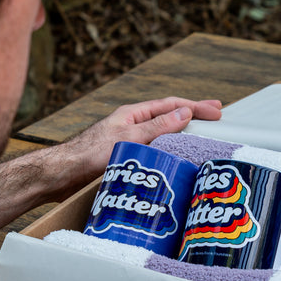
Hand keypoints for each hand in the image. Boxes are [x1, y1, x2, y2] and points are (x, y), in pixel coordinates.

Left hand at [52, 96, 221, 192]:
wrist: (63, 174)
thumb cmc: (90, 153)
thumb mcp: (129, 137)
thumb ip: (157, 126)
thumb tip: (184, 113)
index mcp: (133, 114)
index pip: (171, 105)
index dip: (195, 107)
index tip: (216, 111)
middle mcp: (132, 125)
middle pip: (169, 117)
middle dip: (192, 116)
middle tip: (216, 118)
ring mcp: (129, 142)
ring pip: (162, 136)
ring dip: (182, 134)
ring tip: (202, 137)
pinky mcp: (125, 159)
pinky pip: (153, 152)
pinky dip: (169, 152)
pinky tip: (176, 161)